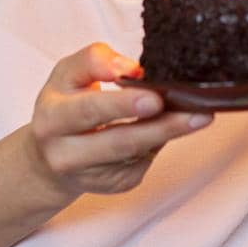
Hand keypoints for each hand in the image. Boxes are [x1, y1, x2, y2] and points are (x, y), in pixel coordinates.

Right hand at [22, 42, 212, 200]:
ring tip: (199, 116)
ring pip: (137, 154)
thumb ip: (95, 60)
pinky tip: (168, 128)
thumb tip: (131, 69)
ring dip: (169, 134)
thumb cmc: (64, 106)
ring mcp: (91, 176)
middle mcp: (66, 154)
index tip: (154, 97)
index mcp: (52, 118)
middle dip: (159, 127)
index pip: (88, 110)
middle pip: (119, 142)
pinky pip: (144, 162)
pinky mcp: (113, 185)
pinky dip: (159, 142)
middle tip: (194, 114)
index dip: (121, 105)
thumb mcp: (67, 74)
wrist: (48, 159)